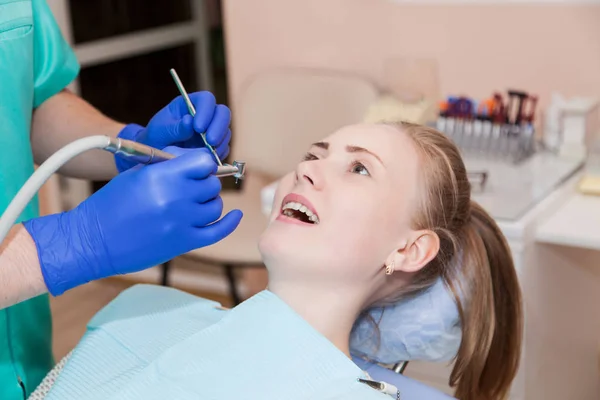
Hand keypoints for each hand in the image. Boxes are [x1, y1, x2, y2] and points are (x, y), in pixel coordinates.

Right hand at [23, 148, 242, 295]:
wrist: (93, 241)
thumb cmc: (111, 204)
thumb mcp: (136, 174)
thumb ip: (168, 166)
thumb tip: (197, 161)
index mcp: (161, 176)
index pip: (203, 161)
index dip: (202, 163)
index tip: (197, 167)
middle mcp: (175, 198)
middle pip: (211, 183)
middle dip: (204, 182)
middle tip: (192, 187)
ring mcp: (181, 222)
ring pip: (215, 205)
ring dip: (209, 202)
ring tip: (194, 202)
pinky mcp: (184, 243)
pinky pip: (218, 231)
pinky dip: (230, 222)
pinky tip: (236, 215)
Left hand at [115, 92, 231, 172]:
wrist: (157, 154)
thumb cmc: (156, 137)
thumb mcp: (160, 131)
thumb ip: (175, 127)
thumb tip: (189, 121)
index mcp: (189, 104)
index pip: (206, 99)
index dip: (206, 111)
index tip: (198, 128)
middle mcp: (204, 114)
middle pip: (222, 113)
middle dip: (219, 127)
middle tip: (210, 142)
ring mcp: (211, 130)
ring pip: (225, 131)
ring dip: (220, 142)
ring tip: (208, 152)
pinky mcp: (215, 145)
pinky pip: (224, 148)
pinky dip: (219, 153)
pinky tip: (209, 158)